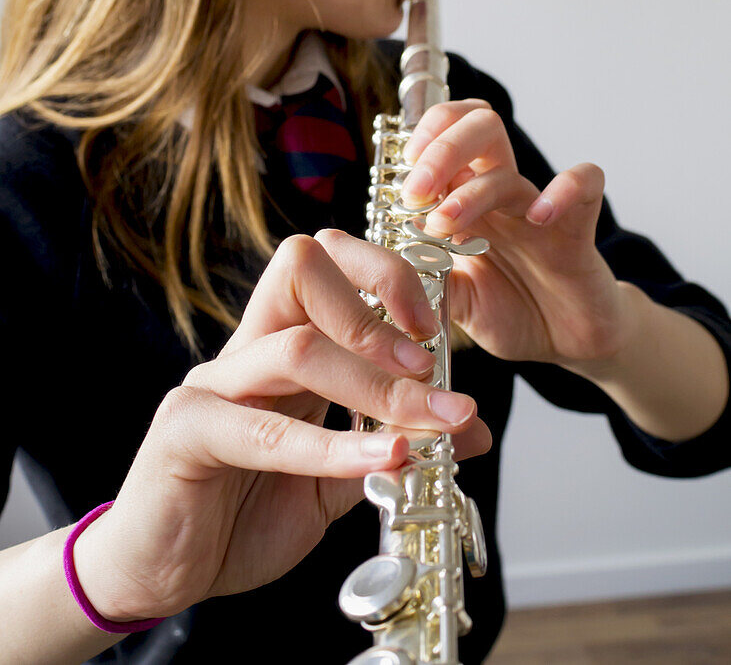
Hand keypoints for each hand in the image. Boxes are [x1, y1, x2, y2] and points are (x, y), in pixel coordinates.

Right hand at [72, 231, 490, 622]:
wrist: (166, 573)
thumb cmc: (244, 514)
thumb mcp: (338, 477)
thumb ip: (393, 442)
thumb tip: (469, 425)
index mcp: (280, 345)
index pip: (325, 264)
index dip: (383, 277)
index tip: (435, 327)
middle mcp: (246, 350)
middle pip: (302, 268)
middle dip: (377, 303)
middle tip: (429, 361)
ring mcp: (211, 385)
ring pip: (296, 348)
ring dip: (374, 383)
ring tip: (426, 421)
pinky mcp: (185, 432)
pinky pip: (265, 431)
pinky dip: (334, 446)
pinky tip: (384, 459)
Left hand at [401, 101, 638, 367]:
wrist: (566, 344)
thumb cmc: (511, 312)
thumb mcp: (454, 300)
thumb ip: (424, 278)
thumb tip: (382, 261)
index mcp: (467, 200)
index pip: (447, 134)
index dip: (423, 139)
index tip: (402, 181)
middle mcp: (500, 194)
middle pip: (479, 127)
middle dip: (441, 149)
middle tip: (416, 191)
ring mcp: (539, 206)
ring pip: (509, 167)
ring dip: (472, 190)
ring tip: (445, 223)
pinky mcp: (579, 228)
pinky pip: (586, 183)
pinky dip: (564, 190)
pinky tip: (538, 217)